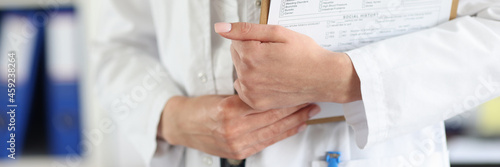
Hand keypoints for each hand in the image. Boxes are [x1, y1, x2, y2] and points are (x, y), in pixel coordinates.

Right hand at [157, 95, 319, 159]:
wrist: (182, 125)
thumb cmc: (200, 108)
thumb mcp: (222, 95)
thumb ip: (246, 96)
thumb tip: (272, 88)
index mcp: (229, 110)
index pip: (266, 103)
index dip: (286, 98)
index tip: (299, 90)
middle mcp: (233, 129)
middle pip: (273, 118)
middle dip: (296, 110)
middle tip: (311, 101)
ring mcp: (237, 143)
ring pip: (273, 132)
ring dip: (294, 123)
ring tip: (308, 114)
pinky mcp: (239, 152)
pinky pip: (266, 142)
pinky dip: (282, 134)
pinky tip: (294, 128)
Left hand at [215, 22, 361, 109]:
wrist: (323, 78)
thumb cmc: (305, 54)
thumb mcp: (278, 33)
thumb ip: (246, 29)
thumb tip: (221, 28)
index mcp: (251, 55)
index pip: (235, 41)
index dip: (253, 40)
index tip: (270, 45)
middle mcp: (248, 75)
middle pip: (236, 56)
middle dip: (250, 53)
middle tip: (274, 56)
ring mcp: (251, 91)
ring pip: (240, 72)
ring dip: (251, 69)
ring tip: (273, 69)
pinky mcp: (256, 102)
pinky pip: (243, 89)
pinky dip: (253, 84)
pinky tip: (269, 81)